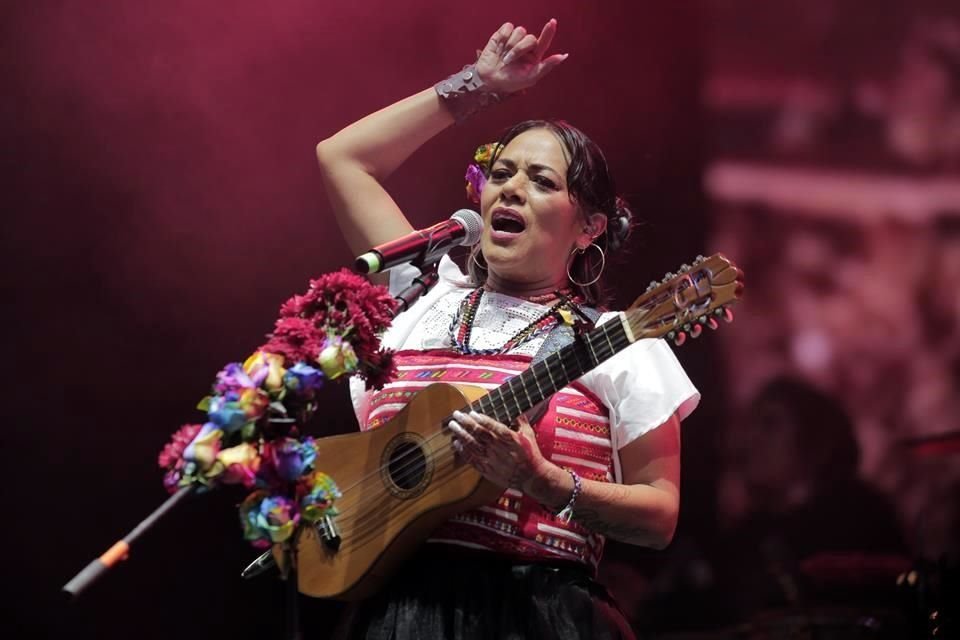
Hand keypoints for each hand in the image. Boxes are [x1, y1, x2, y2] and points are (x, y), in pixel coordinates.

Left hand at [447, 410, 564, 503]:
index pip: (491, 425)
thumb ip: (520, 420)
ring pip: (472, 445)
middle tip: (456, 415)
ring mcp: (491, 459)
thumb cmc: (531, 454)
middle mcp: (498, 448)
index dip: (479, 418)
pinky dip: (463, 451)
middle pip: (478, 433)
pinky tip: (456, 444)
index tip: (471, 412)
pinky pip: (472, 459)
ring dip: (461, 434)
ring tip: (453, 426)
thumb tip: (513, 408)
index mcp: (508, 437)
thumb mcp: (528, 434)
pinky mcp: (487, 470)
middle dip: (465, 423)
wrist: (532, 477)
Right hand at [475, 19, 567, 93]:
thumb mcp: (531, 77)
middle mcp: (525, 47)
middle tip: (509, 61)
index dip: (549, 31)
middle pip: (530, 37)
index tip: (552, 22)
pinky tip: (499, 46)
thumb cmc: (510, 82)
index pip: (544, 41)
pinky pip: (508, 27)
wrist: (488, 80)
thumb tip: (563, 56)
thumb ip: (547, 66)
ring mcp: (514, 40)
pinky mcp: (502, 35)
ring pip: (519, 31)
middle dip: (519, 49)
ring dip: (511, 44)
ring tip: (503, 56)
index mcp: (534, 56)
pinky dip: (504, 35)